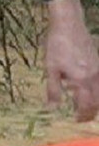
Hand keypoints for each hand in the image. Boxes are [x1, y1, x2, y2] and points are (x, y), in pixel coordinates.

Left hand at [44, 0, 98, 121]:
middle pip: (98, 102)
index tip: (76, 120)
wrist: (69, 26)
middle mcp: (94, 77)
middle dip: (91, 112)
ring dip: (96, 103)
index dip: (82, 116)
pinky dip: (98, 92)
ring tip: (86, 108)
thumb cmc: (57, 46)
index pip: (86, 106)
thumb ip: (53, 89)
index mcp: (81, 80)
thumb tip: (52, 108)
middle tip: (81, 118)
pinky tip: (89, 91)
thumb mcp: (50, 68)